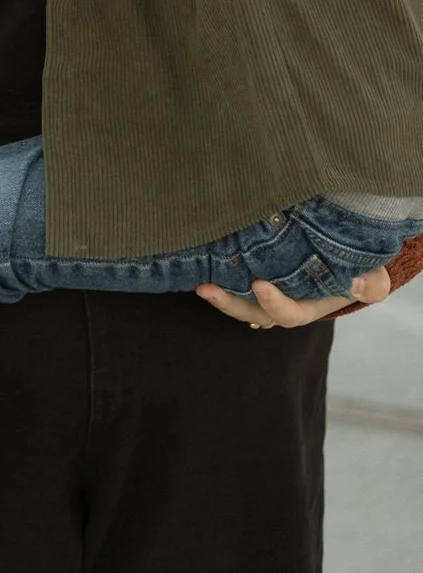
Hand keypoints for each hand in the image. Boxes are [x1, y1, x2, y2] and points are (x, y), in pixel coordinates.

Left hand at [196, 267, 391, 326]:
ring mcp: (266, 292)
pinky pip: (234, 282)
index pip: (287, 314)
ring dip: (218, 294)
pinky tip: (202, 261)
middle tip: (207, 289)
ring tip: (199, 283)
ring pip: (238, 301)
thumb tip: (356, 284)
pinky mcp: (254, 273)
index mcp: (307, 308)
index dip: (273, 304)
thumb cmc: (358, 272)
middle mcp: (282, 304)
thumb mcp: (373, 278)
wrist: (345, 258)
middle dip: (229, 304)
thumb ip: (371, 284)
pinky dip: (220, 275)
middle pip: (252, 312)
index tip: (258, 284)